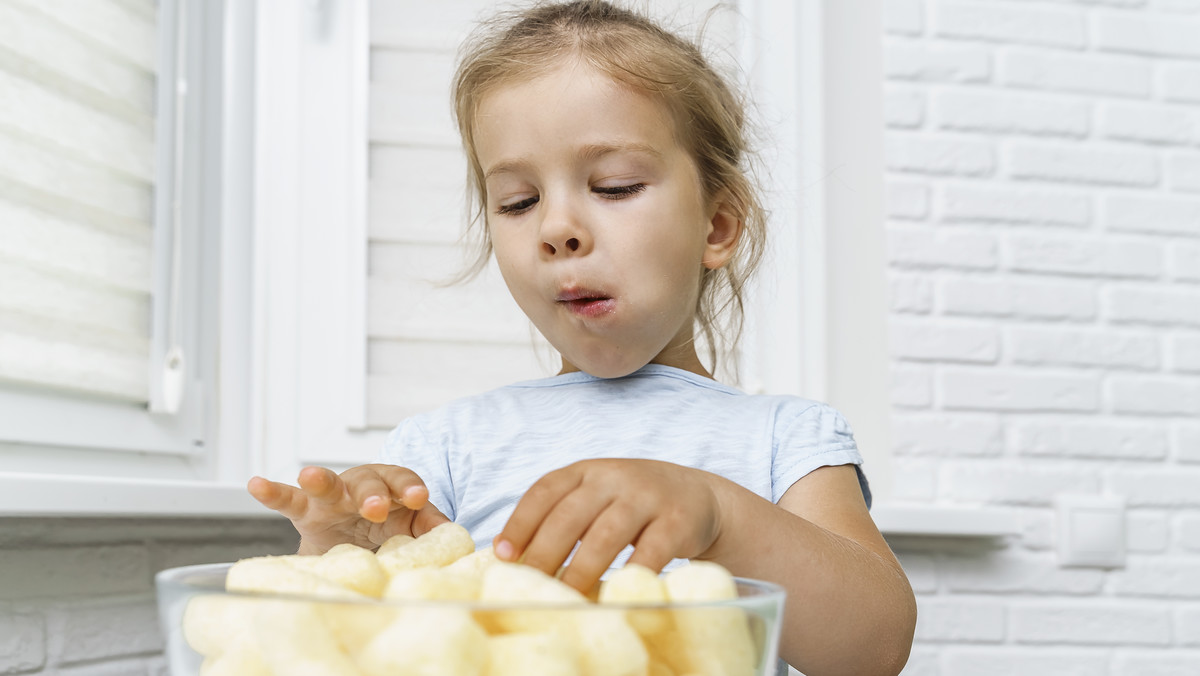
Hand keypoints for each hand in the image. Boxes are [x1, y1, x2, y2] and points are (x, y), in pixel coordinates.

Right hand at [247, 464, 449, 554]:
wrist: (359, 545)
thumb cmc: (391, 531)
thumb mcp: (412, 529)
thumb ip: (431, 529)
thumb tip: (454, 537)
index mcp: (395, 490)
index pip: (405, 483)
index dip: (411, 489)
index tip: (419, 499)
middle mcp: (364, 487)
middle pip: (368, 483)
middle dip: (372, 493)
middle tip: (376, 508)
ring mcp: (332, 498)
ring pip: (328, 485)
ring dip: (321, 480)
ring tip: (310, 475)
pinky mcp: (305, 511)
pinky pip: (287, 499)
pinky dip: (272, 492)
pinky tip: (255, 484)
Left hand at [494, 459, 724, 592]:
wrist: (698, 496)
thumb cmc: (633, 504)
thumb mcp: (596, 497)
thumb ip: (560, 516)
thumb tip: (509, 554)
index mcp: (587, 470)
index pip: (545, 491)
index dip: (520, 522)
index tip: (503, 555)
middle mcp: (614, 477)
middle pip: (570, 515)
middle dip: (544, 553)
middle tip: (529, 585)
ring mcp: (648, 496)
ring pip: (606, 534)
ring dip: (581, 570)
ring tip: (565, 596)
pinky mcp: (678, 520)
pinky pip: (651, 552)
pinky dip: (630, 575)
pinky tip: (614, 594)